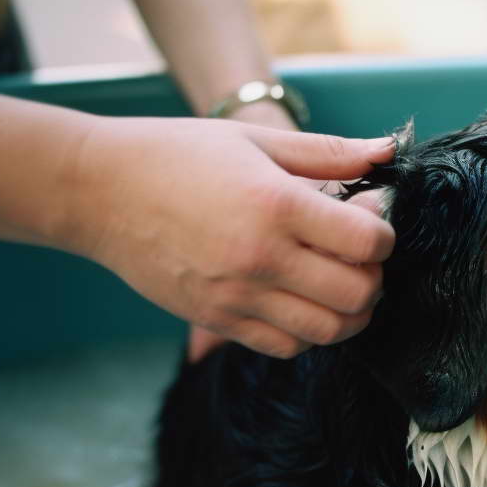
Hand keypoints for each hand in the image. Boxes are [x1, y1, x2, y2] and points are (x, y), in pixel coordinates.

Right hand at [61, 116, 394, 359]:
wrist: (98, 191)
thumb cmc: (177, 155)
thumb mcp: (255, 140)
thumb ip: (328, 152)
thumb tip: (388, 152)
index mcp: (276, 204)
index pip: (368, 242)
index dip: (383, 233)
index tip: (369, 217)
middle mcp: (260, 257)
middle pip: (358, 293)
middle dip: (374, 275)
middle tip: (360, 255)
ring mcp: (237, 296)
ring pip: (329, 330)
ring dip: (349, 311)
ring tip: (339, 282)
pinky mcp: (217, 320)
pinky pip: (287, 346)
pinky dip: (310, 332)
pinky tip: (303, 301)